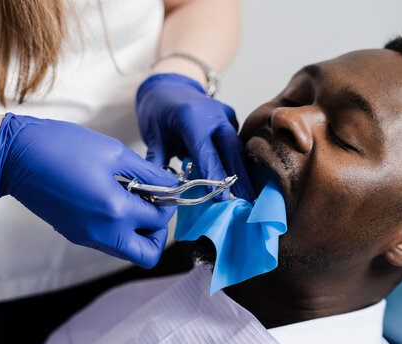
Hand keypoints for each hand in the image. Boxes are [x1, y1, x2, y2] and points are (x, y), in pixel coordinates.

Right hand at [0, 113, 177, 267]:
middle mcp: (102, 233)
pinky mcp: (76, 234)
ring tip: (131, 198)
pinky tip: (113, 200)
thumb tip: (170, 184)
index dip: (168, 204)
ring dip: (138, 231)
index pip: (160, 221)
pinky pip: (108, 242)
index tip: (164, 188)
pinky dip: (118, 228)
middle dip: (157, 232)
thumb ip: (148, 173)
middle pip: (147, 254)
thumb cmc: (63, 147)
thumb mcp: (114, 153)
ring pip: (126, 250)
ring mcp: (87, 238)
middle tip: (152, 204)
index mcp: (115, 212)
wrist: (16, 156)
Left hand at [136, 73, 254, 200]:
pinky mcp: (230, 118)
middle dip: (239, 178)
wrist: (169, 83)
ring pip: (237, 147)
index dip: (214, 178)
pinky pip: (236, 141)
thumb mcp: (153, 135)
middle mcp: (213, 114)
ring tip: (249, 196)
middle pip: (231, 150)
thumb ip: (158, 162)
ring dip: (243, 172)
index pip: (206, 153)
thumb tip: (159, 189)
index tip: (221, 199)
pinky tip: (244, 180)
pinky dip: (239, 161)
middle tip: (246, 202)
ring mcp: (224, 114)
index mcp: (192, 118)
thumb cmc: (158, 109)